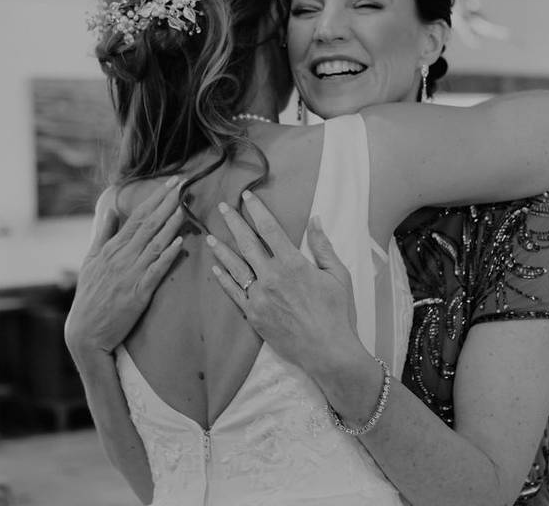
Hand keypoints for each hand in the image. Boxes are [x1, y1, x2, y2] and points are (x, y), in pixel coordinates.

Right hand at [64, 178, 184, 357]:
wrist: (85, 333)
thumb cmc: (89, 296)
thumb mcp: (90, 260)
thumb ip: (103, 234)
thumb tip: (111, 210)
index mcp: (111, 248)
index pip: (138, 216)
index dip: (157, 198)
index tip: (172, 182)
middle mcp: (121, 257)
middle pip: (148, 224)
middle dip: (167, 202)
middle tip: (184, 183)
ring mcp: (129, 275)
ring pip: (154, 244)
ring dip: (171, 225)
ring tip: (185, 207)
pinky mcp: (137, 294)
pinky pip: (155, 271)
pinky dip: (167, 256)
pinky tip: (180, 243)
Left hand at [206, 190, 359, 377]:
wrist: (328, 351)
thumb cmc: (338, 313)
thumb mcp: (338, 275)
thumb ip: (323, 246)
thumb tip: (316, 220)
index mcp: (292, 264)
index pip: (269, 229)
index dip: (256, 210)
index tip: (246, 197)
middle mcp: (271, 277)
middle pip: (247, 243)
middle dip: (233, 223)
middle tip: (222, 208)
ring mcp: (259, 297)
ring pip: (235, 268)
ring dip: (222, 250)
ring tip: (210, 237)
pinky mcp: (254, 316)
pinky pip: (234, 293)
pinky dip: (224, 279)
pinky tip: (216, 269)